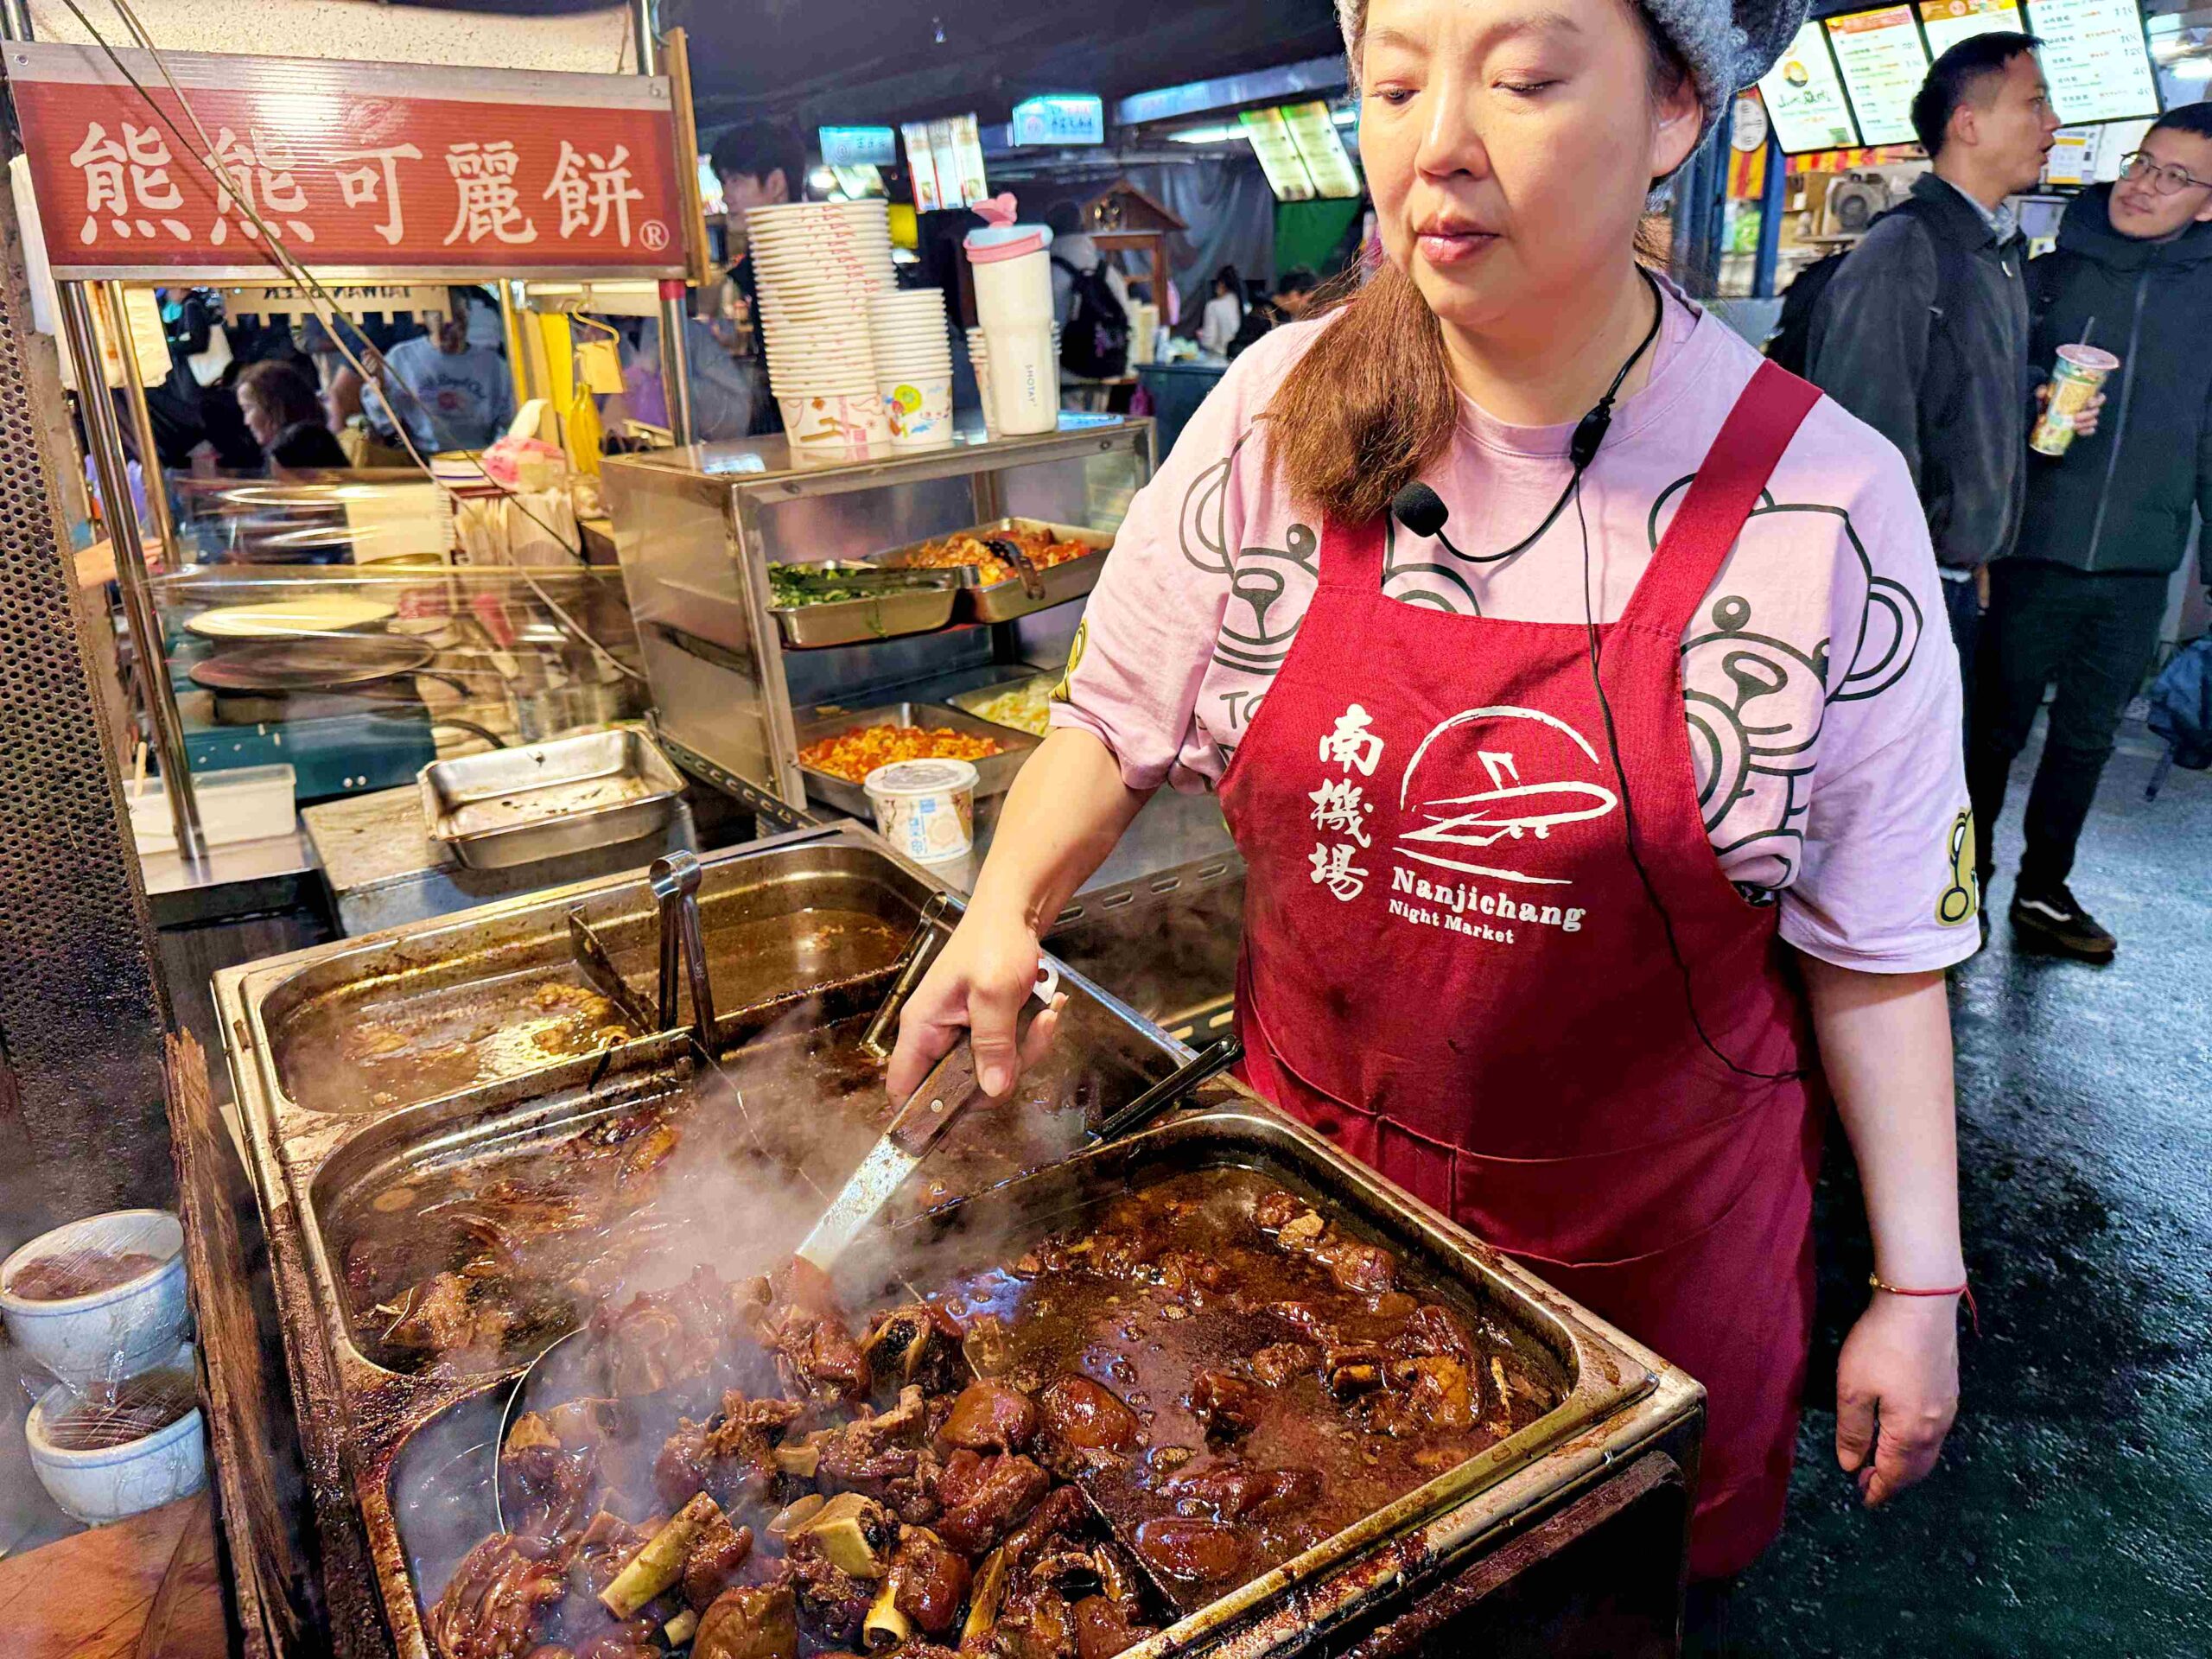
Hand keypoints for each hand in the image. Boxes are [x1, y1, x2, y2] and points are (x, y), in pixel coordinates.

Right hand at [885, 902, 1063, 1104]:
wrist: (1016, 909)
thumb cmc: (994, 941)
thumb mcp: (995, 992)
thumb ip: (993, 1043)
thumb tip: (992, 1090)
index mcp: (922, 1027)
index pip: (902, 1088)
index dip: (920, 1115)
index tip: (954, 1127)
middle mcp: (936, 1035)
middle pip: (959, 1088)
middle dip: (1001, 1075)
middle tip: (1027, 1045)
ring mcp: (961, 1032)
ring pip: (990, 1072)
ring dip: (1024, 1052)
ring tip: (1046, 1016)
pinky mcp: (985, 1027)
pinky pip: (1006, 1052)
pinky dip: (1030, 1038)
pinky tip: (1047, 1011)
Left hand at [1834, 1292, 1959, 1507]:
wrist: (1921, 1304)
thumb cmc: (1882, 1346)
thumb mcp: (1853, 1389)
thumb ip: (1853, 1431)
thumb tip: (1850, 1465)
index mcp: (1911, 1433)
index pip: (1895, 1475)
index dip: (1878, 1489)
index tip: (1864, 1500)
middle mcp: (1936, 1427)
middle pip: (1916, 1469)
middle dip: (1893, 1480)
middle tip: (1868, 1484)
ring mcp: (1947, 1408)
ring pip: (1928, 1451)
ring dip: (1906, 1463)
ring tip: (1881, 1462)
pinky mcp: (1949, 1390)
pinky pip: (1934, 1433)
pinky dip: (1916, 1445)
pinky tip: (1901, 1435)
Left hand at [2033, 382, 2105, 438]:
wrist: (2045, 415)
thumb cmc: (2049, 402)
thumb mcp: (2046, 396)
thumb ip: (2043, 392)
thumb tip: (2042, 391)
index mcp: (2084, 397)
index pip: (2099, 397)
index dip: (2097, 400)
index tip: (2088, 402)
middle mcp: (2088, 407)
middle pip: (2096, 411)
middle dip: (2088, 414)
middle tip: (2075, 417)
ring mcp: (2086, 418)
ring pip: (2094, 421)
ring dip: (2085, 424)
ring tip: (2074, 426)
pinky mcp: (2082, 427)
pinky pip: (2091, 430)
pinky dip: (2086, 431)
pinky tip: (2078, 432)